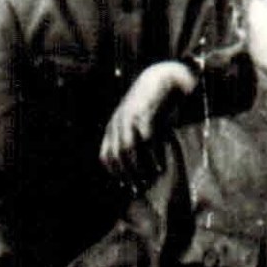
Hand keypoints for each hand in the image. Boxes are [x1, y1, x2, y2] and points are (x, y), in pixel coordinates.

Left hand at [100, 61, 196, 182]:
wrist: (161, 78)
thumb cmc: (153, 104)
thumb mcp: (139, 123)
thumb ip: (136, 141)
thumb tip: (140, 167)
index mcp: (113, 127)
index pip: (106, 157)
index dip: (115, 173)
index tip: (128, 185)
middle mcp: (117, 124)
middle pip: (115, 156)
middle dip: (126, 175)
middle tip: (139, 188)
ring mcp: (129, 119)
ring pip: (127, 150)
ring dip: (137, 168)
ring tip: (149, 179)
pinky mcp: (144, 115)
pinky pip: (145, 141)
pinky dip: (151, 156)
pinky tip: (159, 166)